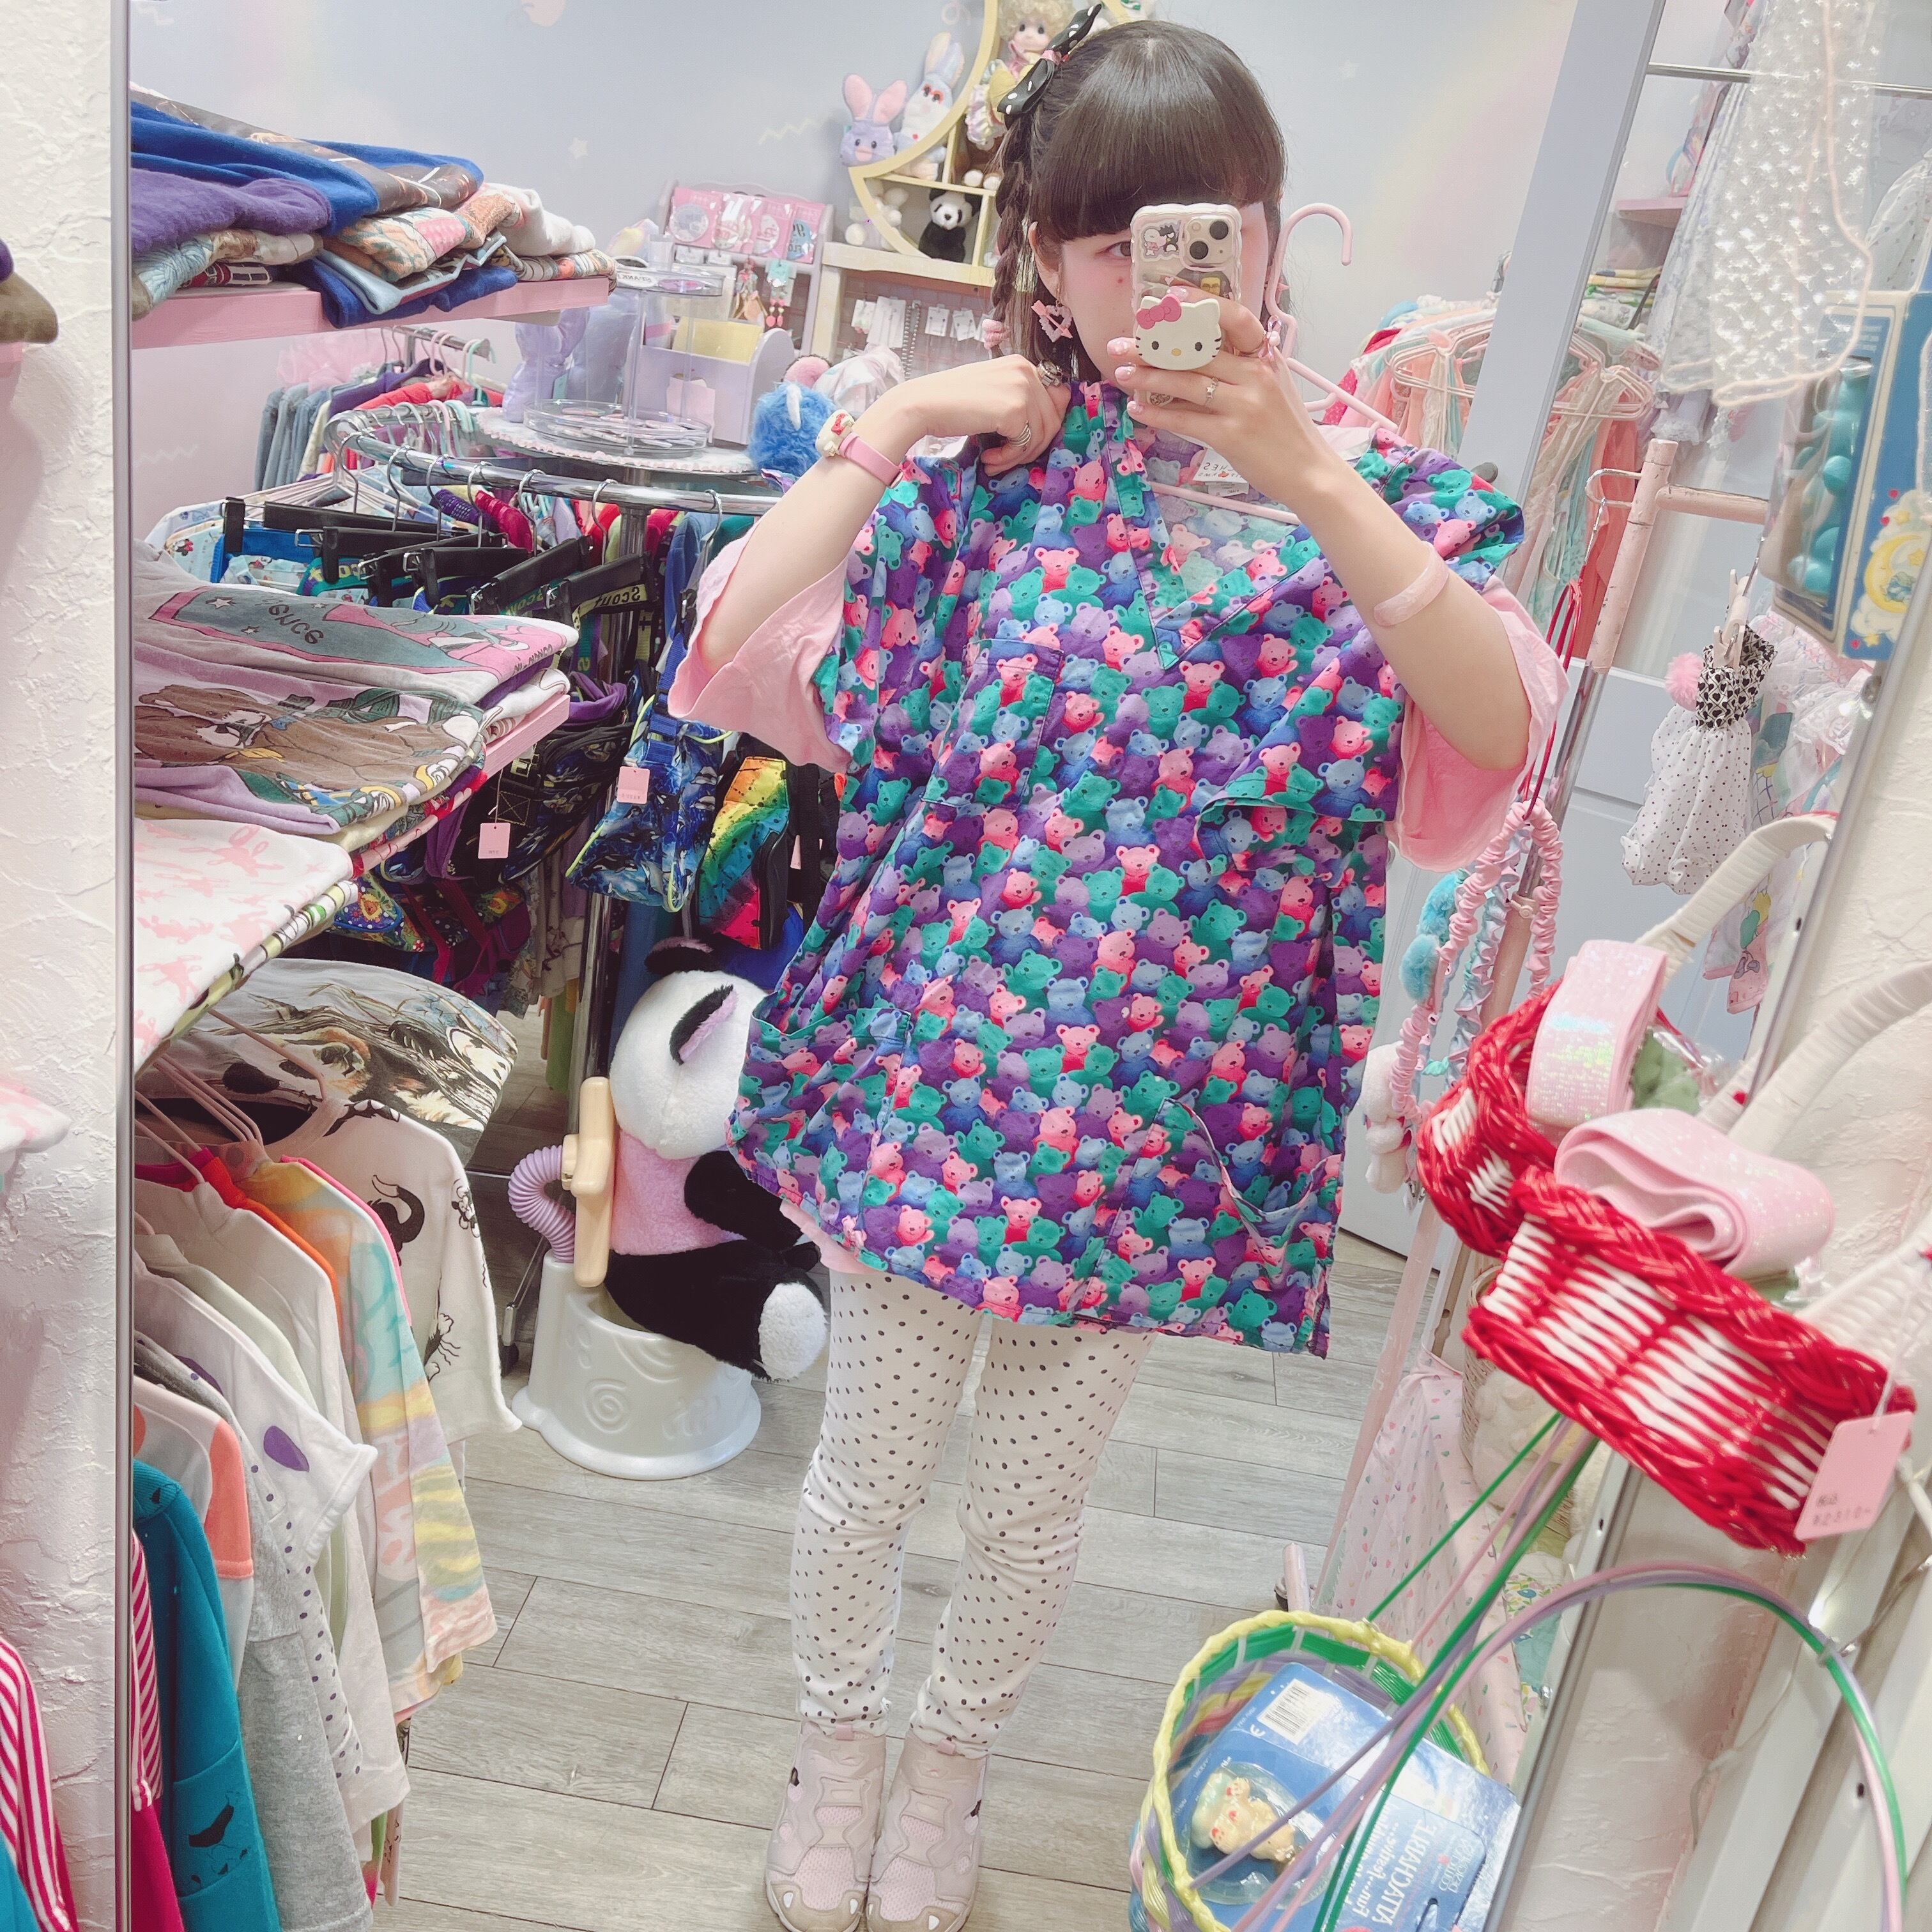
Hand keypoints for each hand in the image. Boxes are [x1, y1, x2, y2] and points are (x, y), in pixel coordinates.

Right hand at [863, 356, 1071, 474]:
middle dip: (1032, 447)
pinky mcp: (1016, 410)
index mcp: (1022, 364)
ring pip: (1040, 436)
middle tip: (1006, 458)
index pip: (1057, 398)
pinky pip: (1024, 445)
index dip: (1045, 426)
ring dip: (1018, 457)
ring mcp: (1023, 389)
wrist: (923, 404)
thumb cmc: (952, 402)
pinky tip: (988, 459)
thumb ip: (1019, 400)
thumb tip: (1047, 426)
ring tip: (993, 461)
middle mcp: (1027, 371)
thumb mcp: (993, 392)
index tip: (1023, 442)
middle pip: (1052, 420)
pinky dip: (1007, 459)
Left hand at [1109, 299, 1341, 501]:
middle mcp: (1256, 374)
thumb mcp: (1272, 387)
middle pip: (1198, 351)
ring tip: (1121, 373)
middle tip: (1122, 343)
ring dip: (1148, 377)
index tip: (1169, 296)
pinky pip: (1185, 419)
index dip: (1200, 303)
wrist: (1309, 472)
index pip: (1234, 317)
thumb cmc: (1286, 430)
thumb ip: (1241, 368)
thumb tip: (1194, 355)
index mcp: (1265, 357)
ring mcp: (1244, 404)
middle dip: (1154, 347)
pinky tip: (1137, 410)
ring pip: (1186, 382)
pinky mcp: (1231, 435)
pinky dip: (1158, 414)